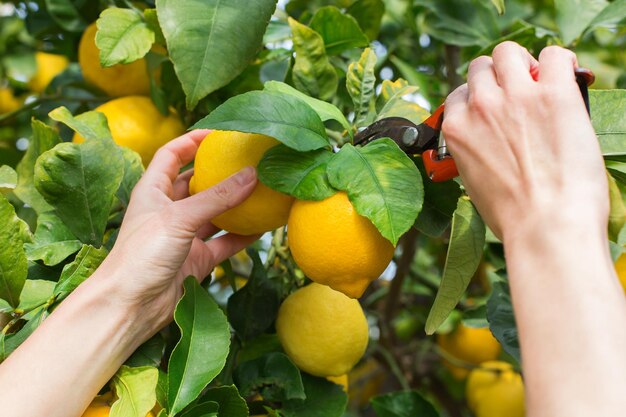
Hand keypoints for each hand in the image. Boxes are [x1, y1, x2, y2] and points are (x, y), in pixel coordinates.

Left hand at [94, 130, 258, 335]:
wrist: (129, 307)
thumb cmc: (141, 255)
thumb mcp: (179, 218)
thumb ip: (217, 198)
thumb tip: (252, 174)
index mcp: (153, 191)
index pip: (171, 154)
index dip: (192, 140)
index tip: (220, 131)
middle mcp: (169, 210)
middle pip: (198, 182)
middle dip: (221, 172)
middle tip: (249, 160)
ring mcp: (185, 236)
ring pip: (216, 213)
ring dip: (237, 204)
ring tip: (264, 190)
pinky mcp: (197, 260)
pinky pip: (225, 242)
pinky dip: (243, 235)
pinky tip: (264, 227)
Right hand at [443, 42, 607, 243]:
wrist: (546, 227)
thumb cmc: (514, 217)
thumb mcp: (474, 184)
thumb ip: (473, 153)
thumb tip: (490, 142)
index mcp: (457, 131)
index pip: (459, 95)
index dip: (478, 101)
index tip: (493, 110)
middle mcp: (480, 107)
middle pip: (481, 68)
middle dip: (498, 78)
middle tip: (518, 94)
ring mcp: (515, 97)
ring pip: (509, 53)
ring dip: (523, 64)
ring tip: (540, 82)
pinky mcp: (553, 94)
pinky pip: (554, 55)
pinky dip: (559, 62)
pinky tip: (567, 78)